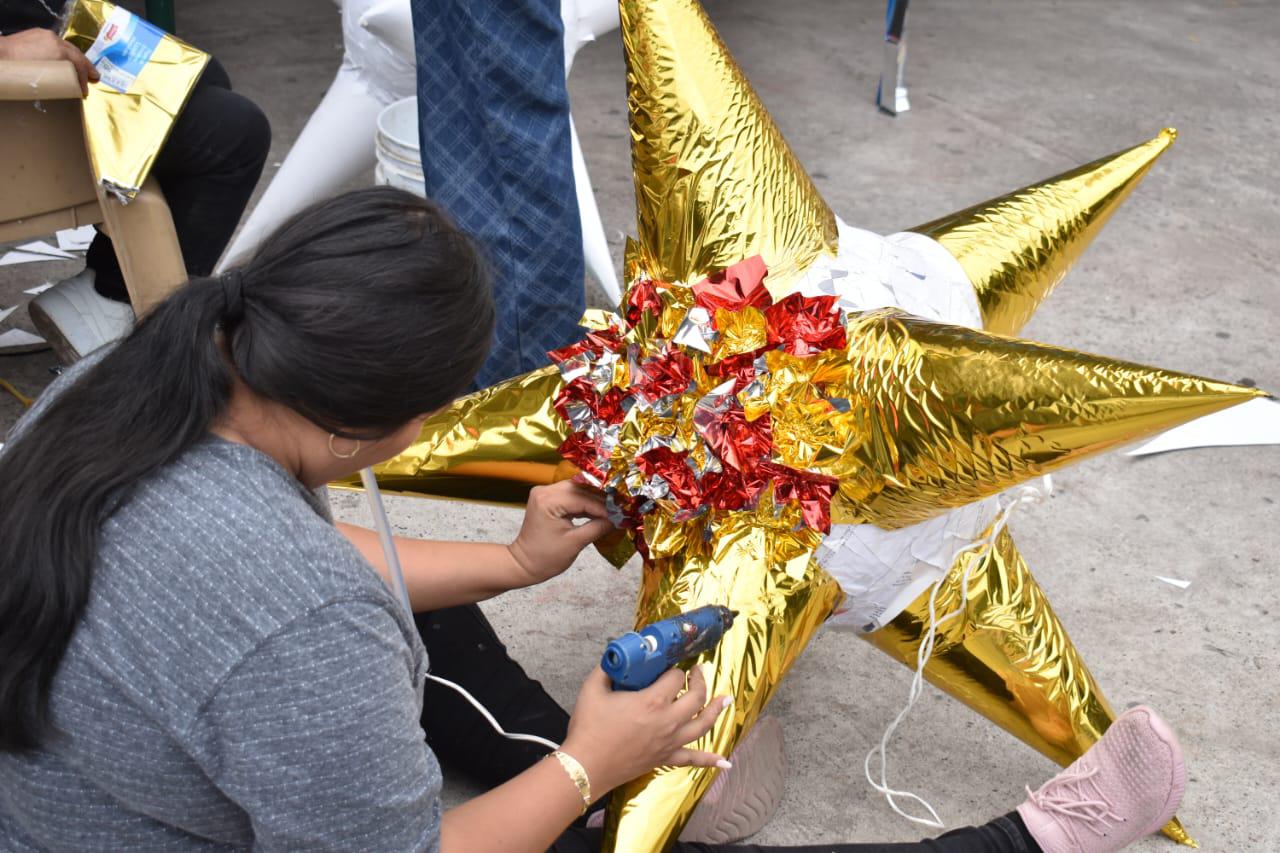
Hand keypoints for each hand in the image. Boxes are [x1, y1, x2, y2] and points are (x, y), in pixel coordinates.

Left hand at [0, 29, 99, 95]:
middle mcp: (55, 40)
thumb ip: (60, 78)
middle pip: (77, 53)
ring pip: (68, 47)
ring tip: (81, 69)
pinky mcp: (38, 33)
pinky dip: (64, 52)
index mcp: (58, 50)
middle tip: (94, 77)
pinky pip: (57, 43)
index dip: (85, 77)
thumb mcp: (43, 78)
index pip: (79, 63)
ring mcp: (46, 35)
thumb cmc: (20, 69)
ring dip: (76, 59)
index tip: (85, 90)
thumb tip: (70, 86)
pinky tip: (64, 60)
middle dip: (86, 66)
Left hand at [506, 481, 613, 585]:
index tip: (623, 512)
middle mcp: (545, 490)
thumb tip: (619, 518)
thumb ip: (598, 527)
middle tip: (621, 508)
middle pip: (581, 487)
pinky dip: (585, 502)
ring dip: (595, 499)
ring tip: (614, 509)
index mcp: (548, 500)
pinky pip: (571, 495)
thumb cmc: (546, 558)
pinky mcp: (548, 498)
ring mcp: (545, 492)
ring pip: (577, 489)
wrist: (523, 564)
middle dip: (602, 498)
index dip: (605, 506)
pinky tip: (599, 510)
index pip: (584, 498)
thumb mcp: (575, 543)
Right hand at [560, 665, 732, 796]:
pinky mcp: (665, 758)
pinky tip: (724, 761)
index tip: (669, 665)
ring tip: (726, 699)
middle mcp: (668, 721)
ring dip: (716, 710)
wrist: (586, 766)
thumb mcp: (592, 689)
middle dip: (700, 680)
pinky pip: (693, 759)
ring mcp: (670, 742)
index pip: (676, 677)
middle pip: (696, 697)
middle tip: (698, 671)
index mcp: (652, 701)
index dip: (675, 668)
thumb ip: (606, 669)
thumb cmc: (589, 728)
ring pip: (703, 724)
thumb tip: (614, 657)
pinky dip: (710, 760)